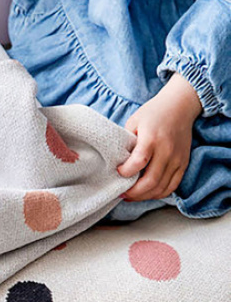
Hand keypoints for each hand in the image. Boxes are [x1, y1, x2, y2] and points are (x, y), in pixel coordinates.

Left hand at [116, 73, 201, 200]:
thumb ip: (127, 142)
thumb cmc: (153, 113)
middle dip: (133, 192)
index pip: (138, 162)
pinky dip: (158, 194)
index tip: (118, 171)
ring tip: (132, 196)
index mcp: (151, 138)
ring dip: (144, 196)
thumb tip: (117, 163)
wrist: (180, 105)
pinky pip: (172, 186)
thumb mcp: (134, 122)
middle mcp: (166, 150)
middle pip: (150, 181)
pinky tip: (147, 193)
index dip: (125, 172)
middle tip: (121, 194)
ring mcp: (177, 159)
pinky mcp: (183, 163)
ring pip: (161, 188)